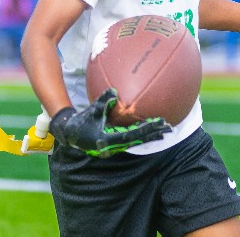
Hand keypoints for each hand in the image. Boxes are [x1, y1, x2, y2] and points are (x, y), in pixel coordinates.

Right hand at [48, 89, 171, 156]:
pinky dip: (141, 134)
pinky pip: (131, 139)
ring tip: (165, 131)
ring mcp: (115, 147)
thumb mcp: (90, 111)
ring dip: (150, 136)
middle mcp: (115, 146)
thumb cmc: (79, 122)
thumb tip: (115, 91)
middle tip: (170, 129)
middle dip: (154, 134)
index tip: (161, 123)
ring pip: (137, 141)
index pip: (133, 135)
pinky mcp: (114, 144)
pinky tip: (149, 129)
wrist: (69, 135)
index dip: (148, 129)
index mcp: (109, 141)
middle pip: (139, 140)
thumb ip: (103, 102)